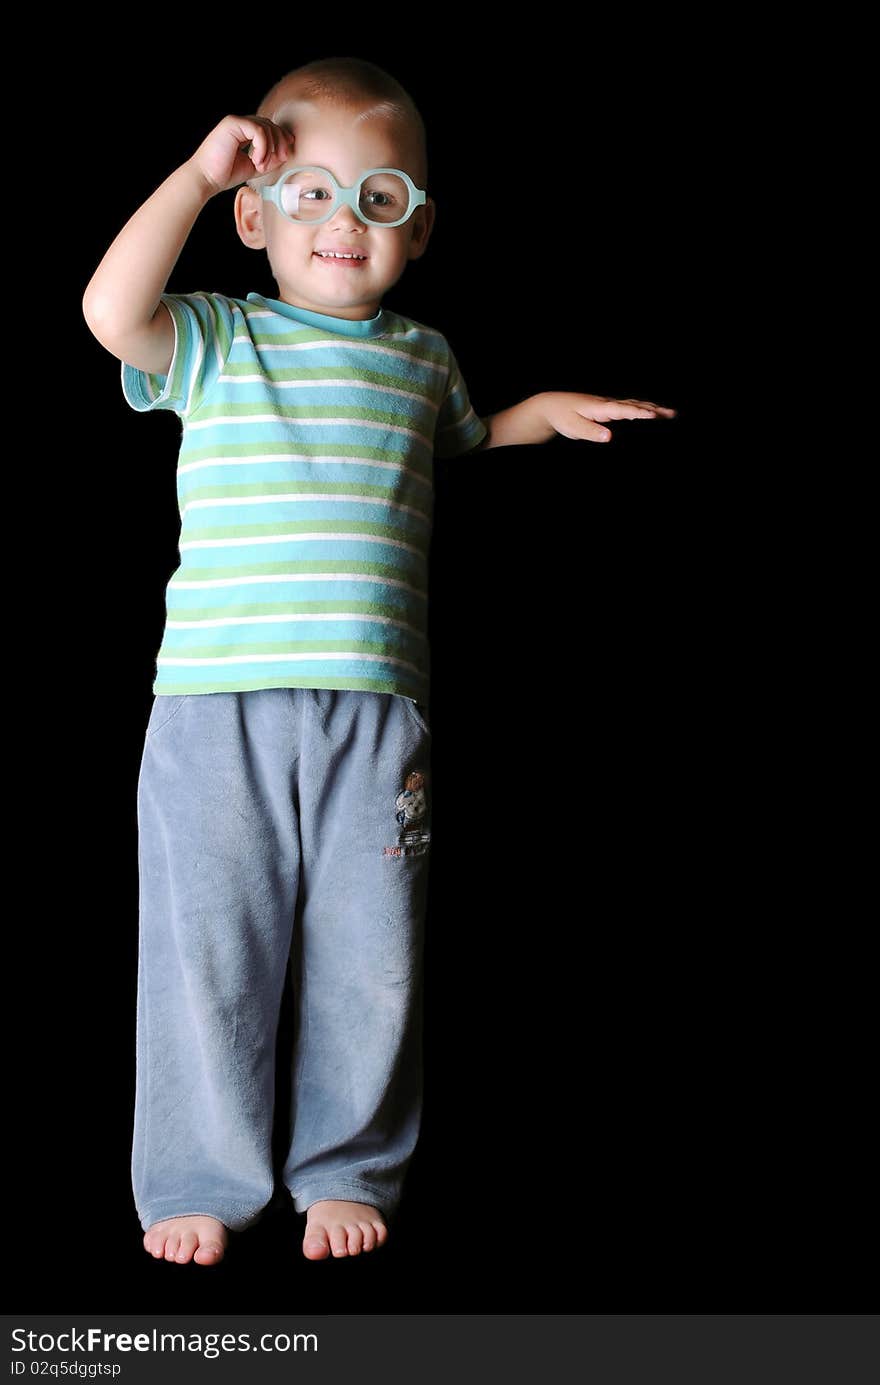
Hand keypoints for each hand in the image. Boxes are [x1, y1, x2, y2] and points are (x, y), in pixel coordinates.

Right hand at [186, 114, 292, 195]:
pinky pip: (258, 130)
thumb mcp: (254, 167)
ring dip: (270, 148)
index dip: (281, 138)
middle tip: (279, 159)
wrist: (206, 178)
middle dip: (280, 142)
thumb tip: (284, 154)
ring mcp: (236, 122)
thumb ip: (269, 159)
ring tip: (261, 165)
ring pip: (266, 126)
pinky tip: (256, 160)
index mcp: (244, 133)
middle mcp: (240, 124)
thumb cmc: (224, 174)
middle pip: (270, 125)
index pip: (269, 128)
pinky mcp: (232, 123)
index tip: (285, 154)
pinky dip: (262, 147)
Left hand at [537, 391, 676, 443]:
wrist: (551, 405)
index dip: (639, 413)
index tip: (655, 415)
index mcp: (601, 407)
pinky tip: (648, 412)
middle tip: (673, 414)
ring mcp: (608, 404)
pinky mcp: (607, 408)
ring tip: (668, 413)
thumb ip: (591, 432)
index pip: (624, 410)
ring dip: (652, 408)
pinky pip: (629, 407)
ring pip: (634, 405)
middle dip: (654, 409)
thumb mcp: (573, 427)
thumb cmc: (562, 417)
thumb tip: (608, 436)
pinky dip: (641, 409)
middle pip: (635, 405)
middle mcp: (607, 403)